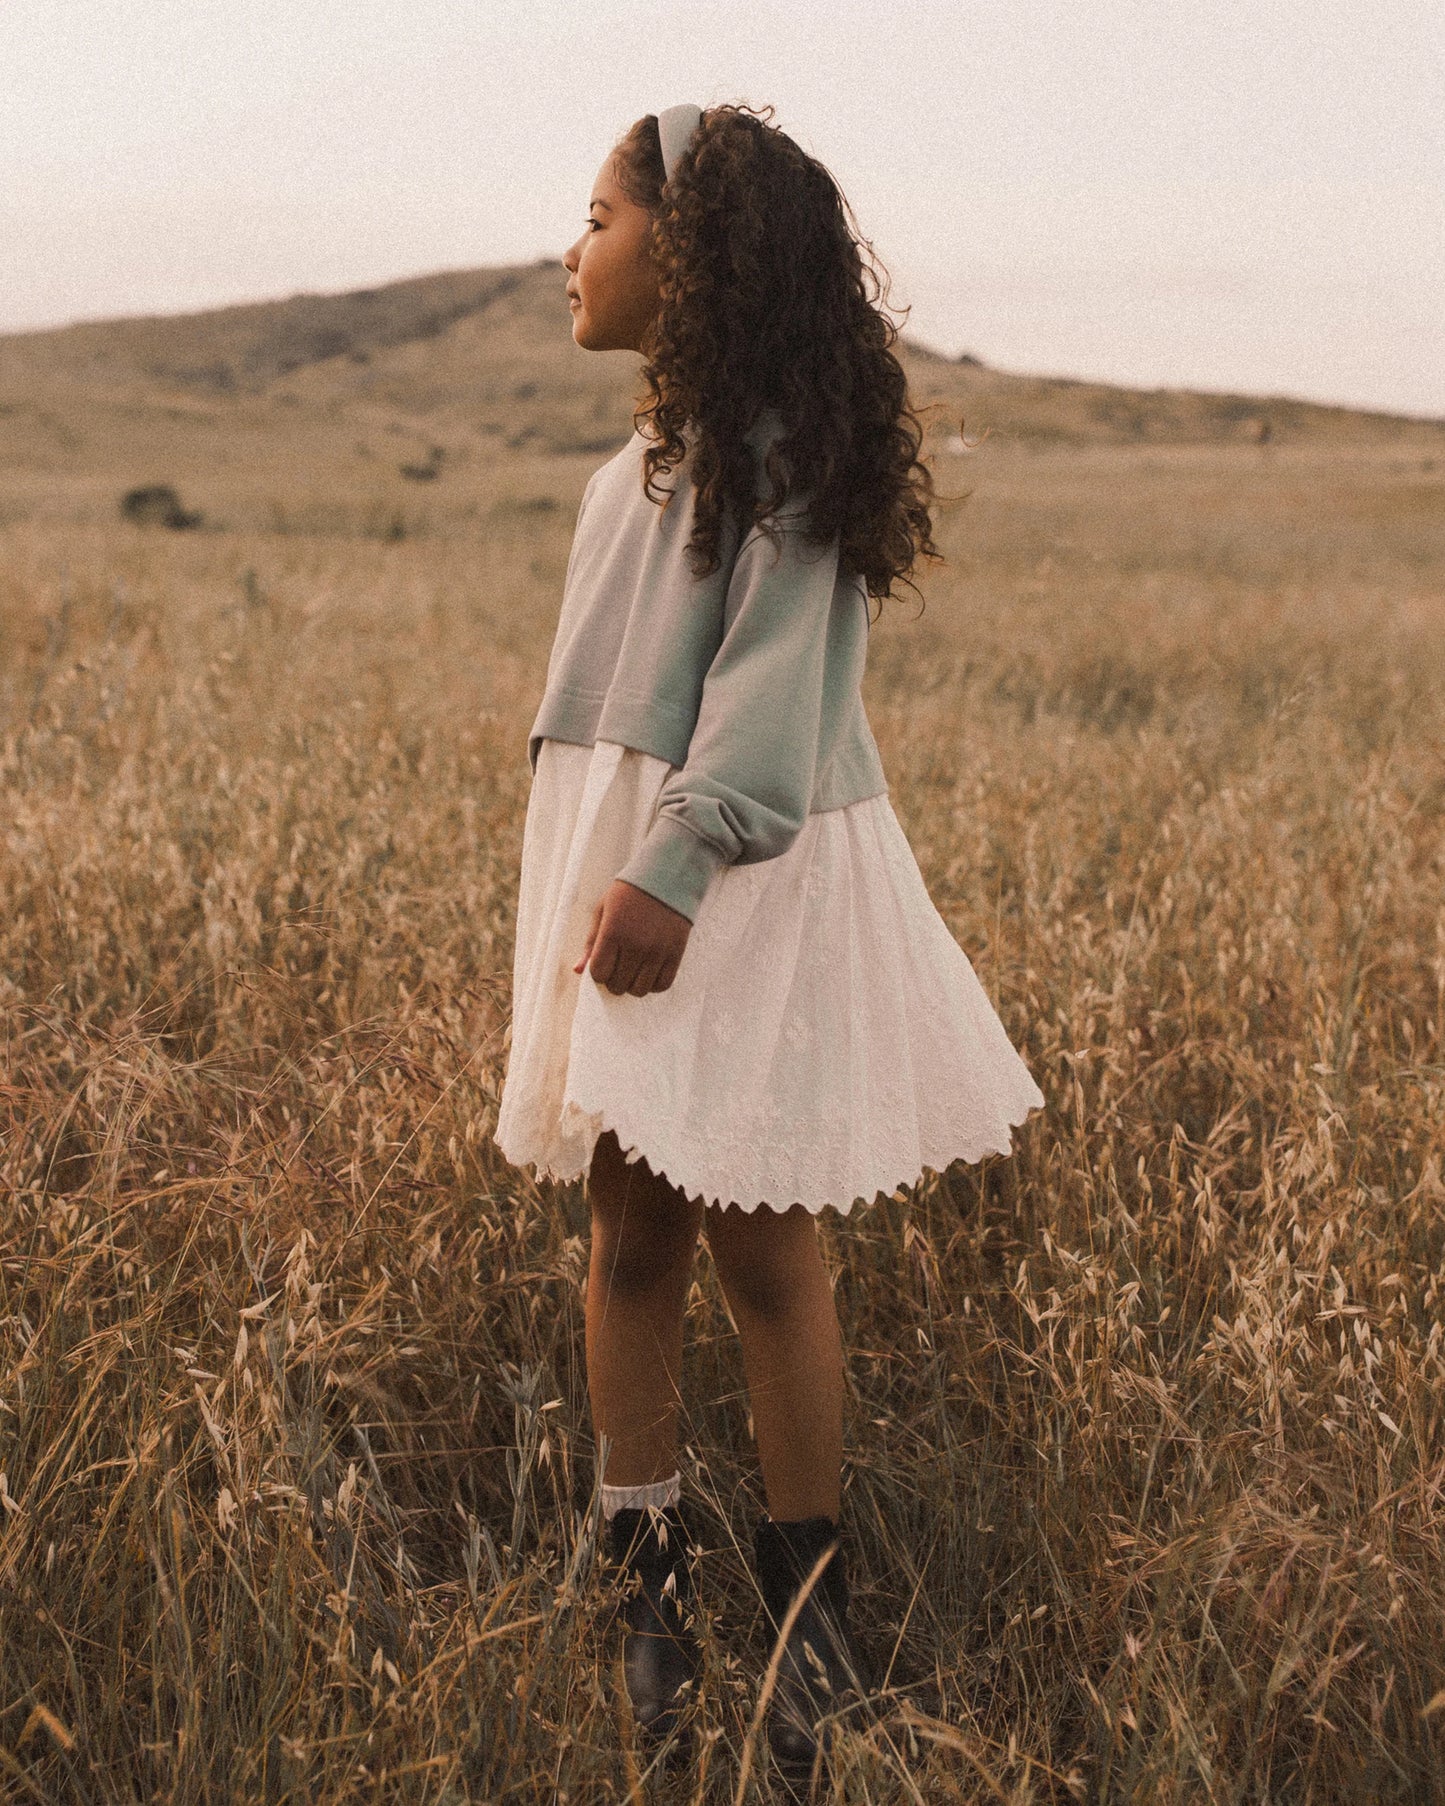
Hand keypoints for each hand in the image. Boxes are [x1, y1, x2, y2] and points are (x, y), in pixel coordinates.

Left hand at [574, 879, 691, 995]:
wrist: (667, 877)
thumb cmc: (629, 893)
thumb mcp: (603, 910)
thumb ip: (591, 942)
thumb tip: (577, 971)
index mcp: (613, 932)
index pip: (599, 973)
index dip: (598, 972)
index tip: (603, 963)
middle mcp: (636, 944)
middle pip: (618, 985)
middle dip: (614, 980)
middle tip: (618, 966)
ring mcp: (657, 950)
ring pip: (639, 990)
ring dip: (633, 984)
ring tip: (634, 970)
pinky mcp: (676, 953)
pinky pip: (662, 985)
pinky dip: (653, 984)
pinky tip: (649, 972)